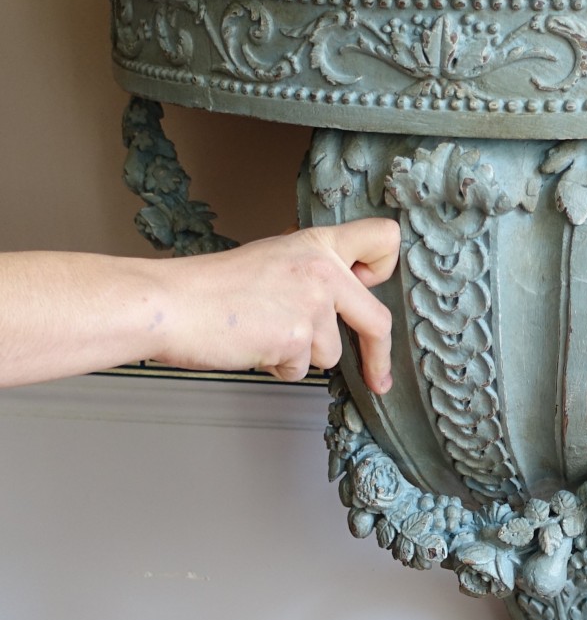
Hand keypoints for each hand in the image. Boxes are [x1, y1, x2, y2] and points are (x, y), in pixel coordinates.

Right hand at [154, 220, 400, 392]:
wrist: (168, 304)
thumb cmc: (210, 286)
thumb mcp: (273, 258)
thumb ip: (310, 270)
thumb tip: (339, 290)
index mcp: (318, 244)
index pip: (384, 240)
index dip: (385, 269)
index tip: (377, 291)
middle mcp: (323, 271)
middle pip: (379, 320)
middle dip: (379, 357)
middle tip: (378, 380)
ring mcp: (312, 305)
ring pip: (331, 353)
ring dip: (300, 355)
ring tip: (260, 333)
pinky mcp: (296, 339)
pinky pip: (300, 370)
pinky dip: (278, 367)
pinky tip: (252, 345)